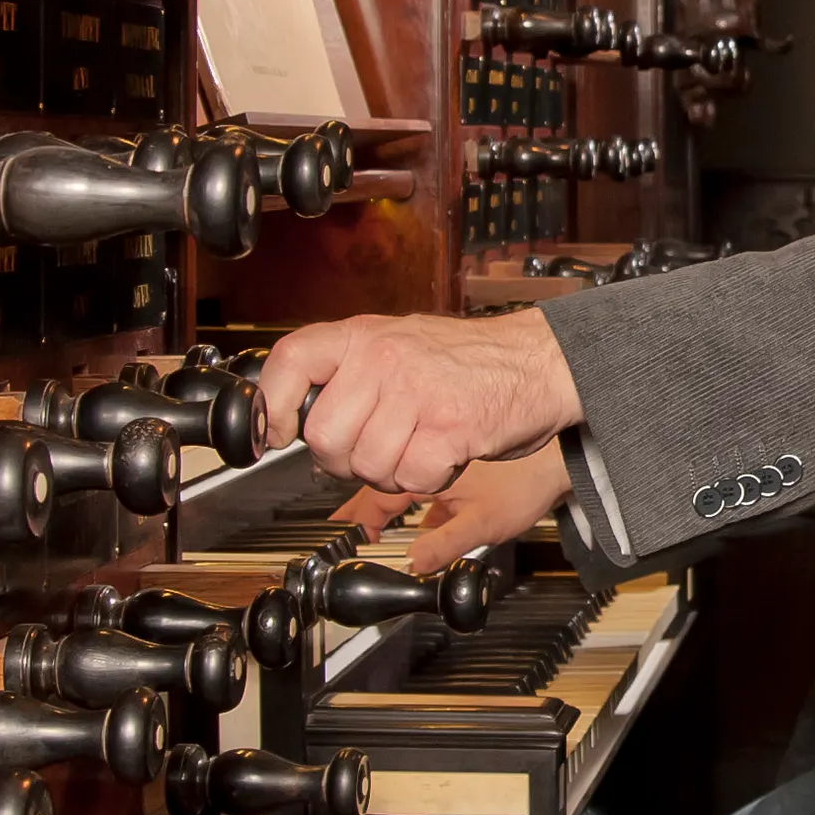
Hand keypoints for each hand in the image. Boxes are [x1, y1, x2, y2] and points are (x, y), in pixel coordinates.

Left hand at [256, 310, 581, 498]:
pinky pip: (410, 478)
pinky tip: (444, 455)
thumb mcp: (400, 343)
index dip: (273, 405)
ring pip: (366, 465)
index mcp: (366, 335)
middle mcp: (386, 357)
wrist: (541, 362)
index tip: (276, 432)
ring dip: (391, 473)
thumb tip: (295, 419)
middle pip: (324, 436)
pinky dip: (427, 479)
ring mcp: (417, 391)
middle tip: (378, 448)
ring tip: (419, 446)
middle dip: (345, 459)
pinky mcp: (449, 428)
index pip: (291, 360)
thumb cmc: (471, 362)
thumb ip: (350, 372)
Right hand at [338, 447, 576, 572]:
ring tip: (369, 537)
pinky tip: (416, 535)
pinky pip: (425, 499)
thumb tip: (411, 565)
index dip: (357, 522)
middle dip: (362, 516)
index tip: (344, 541)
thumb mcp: (482, 523)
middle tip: (344, 538)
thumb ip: (443, 545)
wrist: (557, 465)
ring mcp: (442, 475)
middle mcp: (428, 468)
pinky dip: (414, 516)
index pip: (376, 498)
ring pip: (403, 496)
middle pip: (382, 493)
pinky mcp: (458, 481)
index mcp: (426, 472)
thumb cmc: (525, 484)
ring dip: (386, 515)